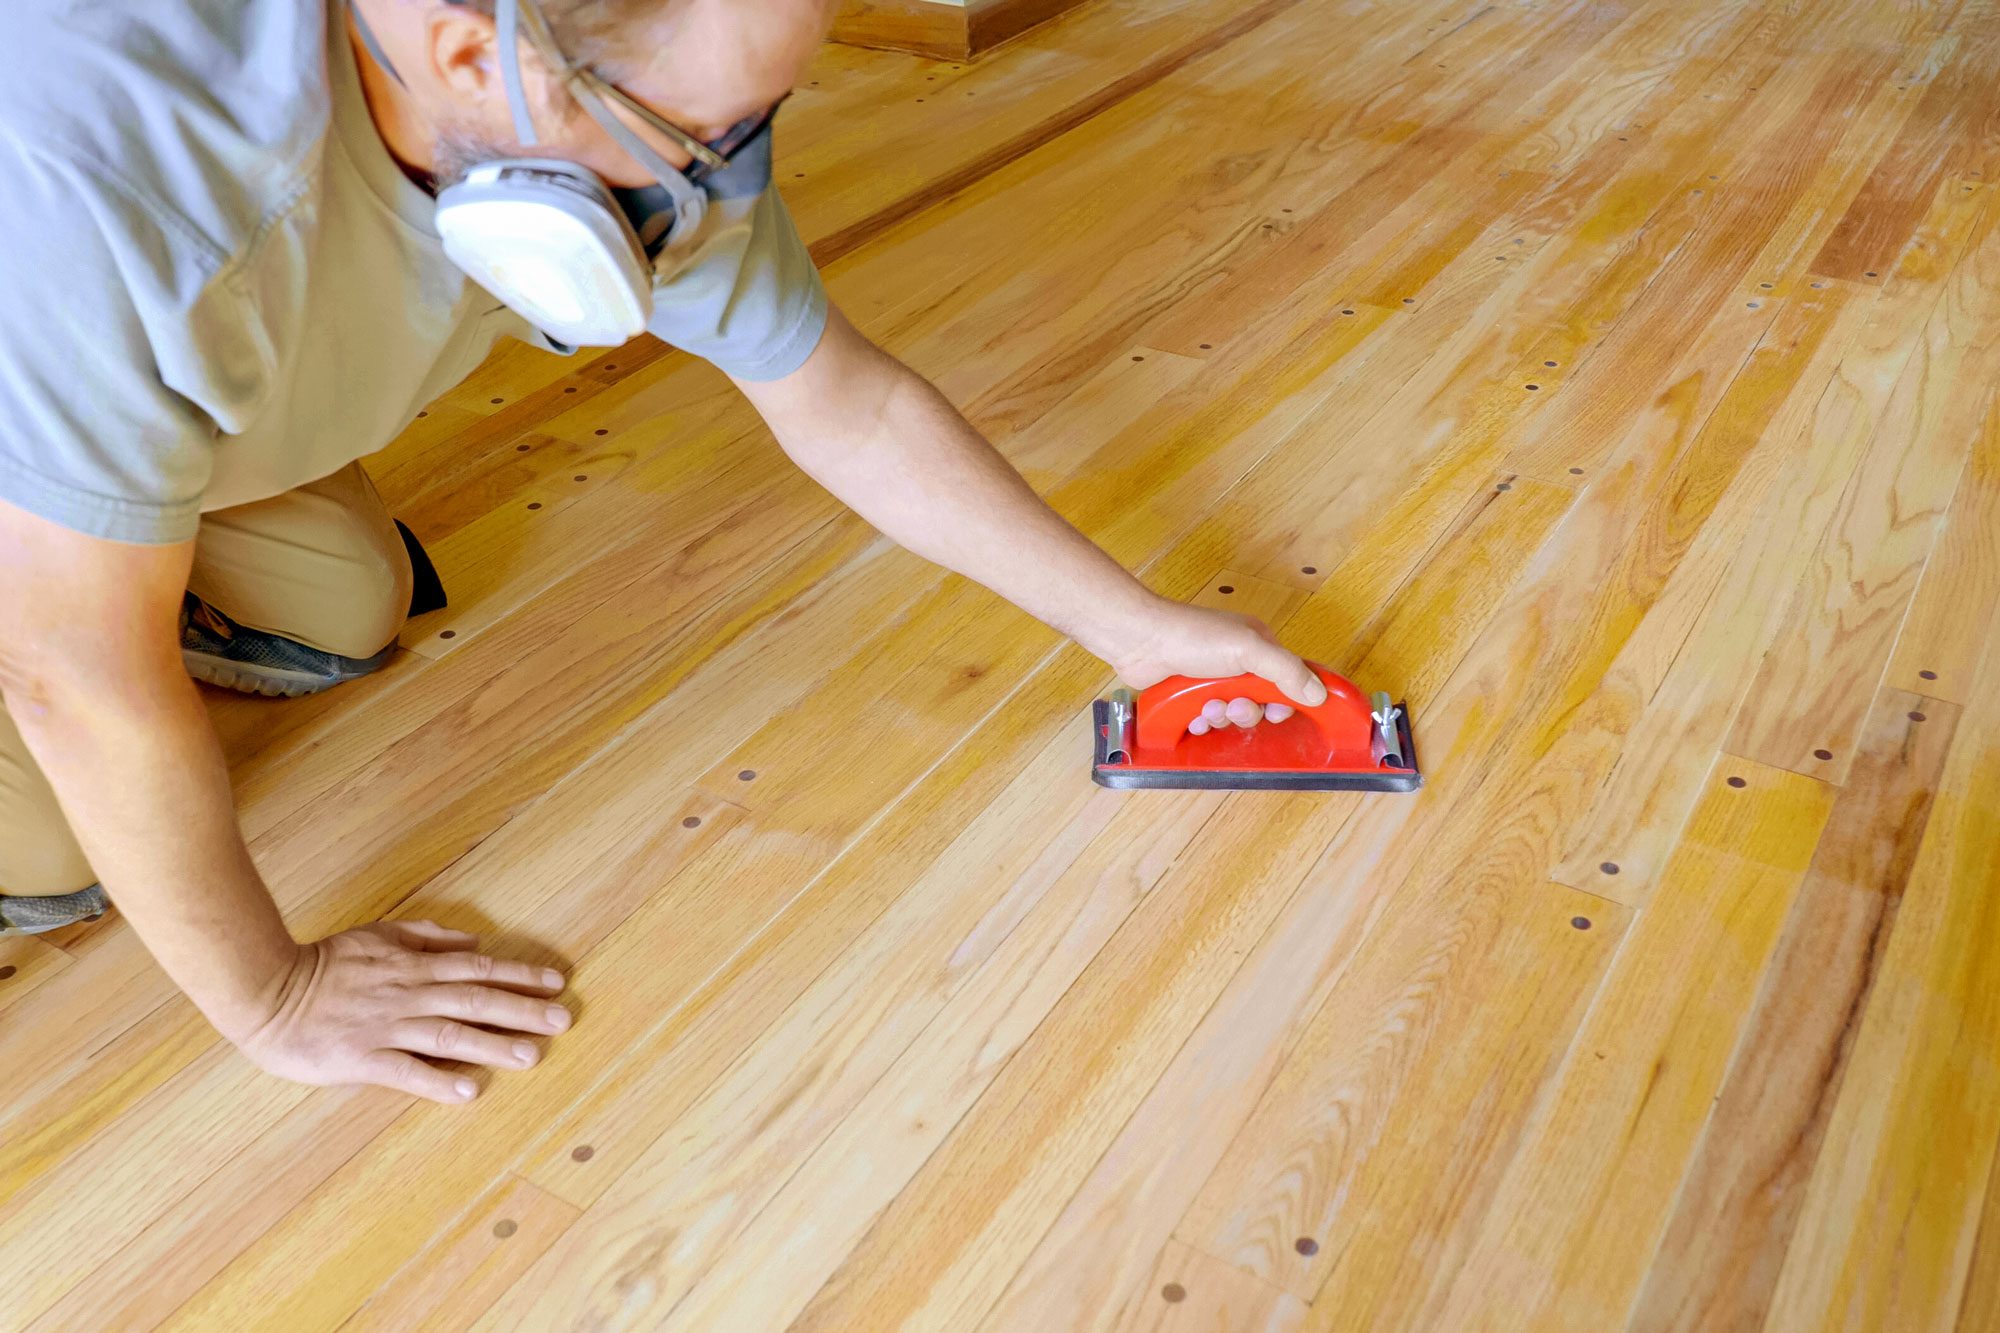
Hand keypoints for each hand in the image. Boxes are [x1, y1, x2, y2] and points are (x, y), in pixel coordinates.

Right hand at [230, 920, 570, 1103]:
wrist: (266, 989)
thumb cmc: (324, 963)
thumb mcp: (379, 935)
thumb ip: (427, 937)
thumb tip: (474, 941)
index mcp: (415, 966)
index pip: (479, 969)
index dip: (520, 975)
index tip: (557, 982)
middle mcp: (409, 994)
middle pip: (475, 999)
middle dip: (522, 1009)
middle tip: (562, 1019)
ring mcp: (386, 1027)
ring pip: (449, 1034)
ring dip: (492, 1044)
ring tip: (531, 1056)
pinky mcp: (361, 1058)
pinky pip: (405, 1070)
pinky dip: (438, 1079)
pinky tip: (469, 1090)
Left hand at [1107, 600, 1326, 732]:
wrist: (1141, 642)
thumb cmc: (1193, 637)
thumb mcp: (1248, 650)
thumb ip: (1286, 671)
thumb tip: (1319, 693)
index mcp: (1257, 646)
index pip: (1286, 680)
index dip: (1284, 700)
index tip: (1276, 711)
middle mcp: (1237, 662)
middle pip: (1259, 702)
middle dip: (1247, 711)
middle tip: (1232, 707)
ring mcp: (1212, 678)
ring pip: (1232, 714)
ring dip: (1221, 717)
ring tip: (1206, 707)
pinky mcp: (1189, 695)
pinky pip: (1207, 720)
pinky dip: (1201, 721)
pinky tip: (1192, 715)